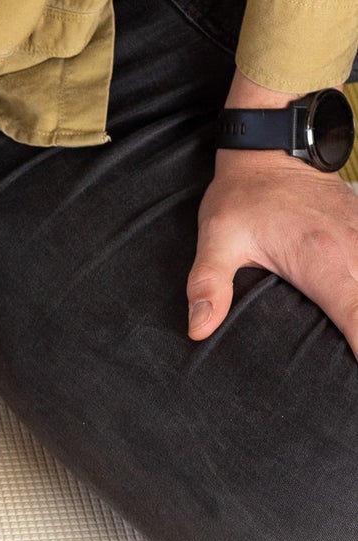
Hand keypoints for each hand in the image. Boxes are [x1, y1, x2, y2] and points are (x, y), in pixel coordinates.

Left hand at [189, 75, 357, 357]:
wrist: (270, 149)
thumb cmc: (242, 198)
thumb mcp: (216, 239)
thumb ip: (209, 285)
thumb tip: (199, 329)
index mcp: (322, 260)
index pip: (357, 317)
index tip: (357, 375)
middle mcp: (355, 251)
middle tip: (352, 390)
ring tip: (356, 357)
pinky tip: (357, 323)